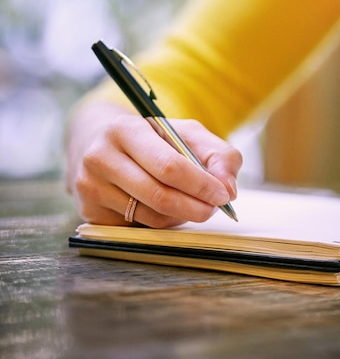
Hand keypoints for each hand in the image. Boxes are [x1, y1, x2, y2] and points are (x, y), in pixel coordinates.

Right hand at [65, 102, 240, 227]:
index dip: (200, 184)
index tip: (222, 194)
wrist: (101, 144)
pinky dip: (162, 222)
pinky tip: (165, 207)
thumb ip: (218, 155)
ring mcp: (90, 187)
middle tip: (215, 208)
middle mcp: (100, 158)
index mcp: (124, 130)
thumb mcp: (186, 134)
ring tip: (192, 203)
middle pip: (158, 196)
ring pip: (151, 217)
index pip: (168, 165)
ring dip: (181, 216)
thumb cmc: (152, 139)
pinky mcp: (90, 213)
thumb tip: (228, 189)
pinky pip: (138, 228)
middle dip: (195, 206)